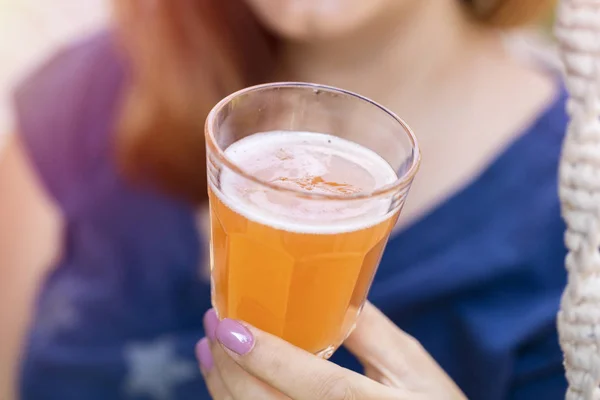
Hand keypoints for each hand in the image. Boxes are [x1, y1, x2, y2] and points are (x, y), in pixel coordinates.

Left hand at [196, 303, 465, 398]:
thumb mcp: (411, 364)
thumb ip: (369, 328)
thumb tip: (326, 283)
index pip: (322, 387)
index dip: (271, 359)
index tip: (230, 326)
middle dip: (232, 369)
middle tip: (213, 324)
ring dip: (224, 389)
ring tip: (209, 350)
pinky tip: (226, 381)